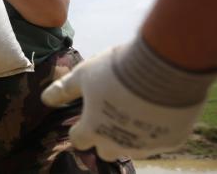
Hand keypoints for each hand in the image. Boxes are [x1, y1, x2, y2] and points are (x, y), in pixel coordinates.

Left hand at [41, 38, 216, 159]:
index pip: (78, 140)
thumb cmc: (117, 70)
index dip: (80, 128)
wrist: (163, 67)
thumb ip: (64, 90)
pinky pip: (160, 139)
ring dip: (130, 134)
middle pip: (105, 150)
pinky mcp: (171, 141)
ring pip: (133, 148)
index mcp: (93, 130)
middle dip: (105, 136)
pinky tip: (158, 108)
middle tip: (111, 112)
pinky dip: (157, 128)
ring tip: (135, 108)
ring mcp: (146, 145)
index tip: (85, 115)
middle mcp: (118, 144)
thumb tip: (45, 99)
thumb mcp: (84, 75)